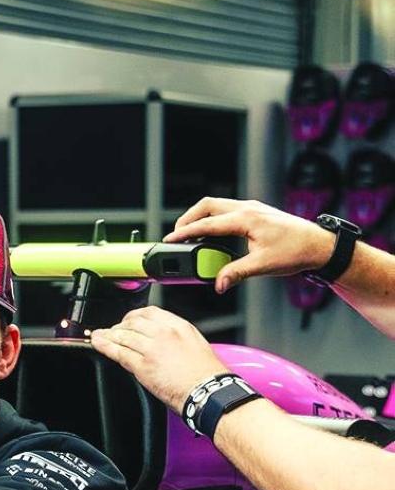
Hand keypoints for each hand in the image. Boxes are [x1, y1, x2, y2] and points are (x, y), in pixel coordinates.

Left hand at [90, 305, 224, 412]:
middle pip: (133, 322)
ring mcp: (152, 349)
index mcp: (179, 326)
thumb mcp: (195, 344)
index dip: (134, 316)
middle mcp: (164, 334)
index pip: (150, 312)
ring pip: (123, 336)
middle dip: (119, 326)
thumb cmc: (206, 374)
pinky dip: (105, 347)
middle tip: (112, 330)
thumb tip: (160, 340)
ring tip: (99, 336)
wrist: (207, 391)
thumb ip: (176, 338)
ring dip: (108, 335)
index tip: (129, 320)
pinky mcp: (143, 366)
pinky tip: (98, 343)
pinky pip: (119, 353)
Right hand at [162, 197, 333, 293]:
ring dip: (201, 217)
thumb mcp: (262, 265)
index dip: (185, 233)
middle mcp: (248, 208)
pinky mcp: (256, 212)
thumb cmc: (297, 251)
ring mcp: (253, 208)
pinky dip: (214, 219)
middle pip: (207, 205)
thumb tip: (218, 284)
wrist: (319, 244)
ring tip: (191, 234)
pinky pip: (227, 210)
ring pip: (217, 205)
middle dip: (188, 218)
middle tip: (177, 235)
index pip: (207, 224)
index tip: (171, 240)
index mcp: (246, 219)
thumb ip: (235, 273)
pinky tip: (212, 234)